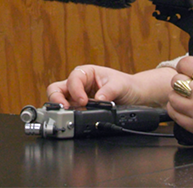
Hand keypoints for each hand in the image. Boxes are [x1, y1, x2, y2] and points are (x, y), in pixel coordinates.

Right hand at [46, 65, 173, 108]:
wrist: (135, 96)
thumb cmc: (127, 85)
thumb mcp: (120, 85)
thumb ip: (108, 92)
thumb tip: (98, 100)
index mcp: (87, 73)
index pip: (73, 79)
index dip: (75, 90)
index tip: (83, 101)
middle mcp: (79, 84)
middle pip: (57, 88)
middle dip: (58, 99)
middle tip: (65, 108)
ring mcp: (78, 97)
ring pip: (60, 101)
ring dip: (63, 109)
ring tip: (71, 115)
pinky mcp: (80, 108)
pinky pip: (70, 111)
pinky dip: (70, 115)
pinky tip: (77, 119)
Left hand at [164, 58, 192, 148]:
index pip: (185, 63)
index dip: (185, 65)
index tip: (187, 69)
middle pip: (176, 80)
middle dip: (181, 81)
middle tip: (188, 85)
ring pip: (172, 98)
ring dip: (177, 96)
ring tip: (187, 98)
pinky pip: (175, 115)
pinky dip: (177, 110)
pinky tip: (186, 109)